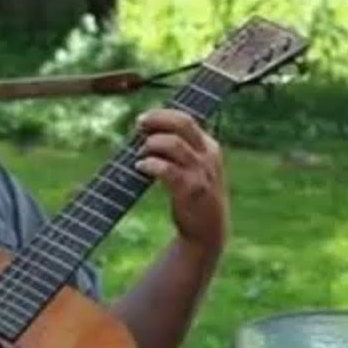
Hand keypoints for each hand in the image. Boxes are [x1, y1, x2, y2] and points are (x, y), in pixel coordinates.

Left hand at [134, 109, 228, 250]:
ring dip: (151, 145)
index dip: (162, 115)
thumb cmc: (195, 196)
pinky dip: (150, 164)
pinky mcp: (191, 189)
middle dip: (157, 120)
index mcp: (209, 147)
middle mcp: (208, 156)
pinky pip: (166, 169)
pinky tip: (140, 167)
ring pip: (173, 144)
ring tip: (140, 155)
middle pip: (183, 124)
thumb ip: (181, 150)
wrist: (208, 231)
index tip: (143, 119)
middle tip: (138, 125)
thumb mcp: (196, 168)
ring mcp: (201, 172)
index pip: (186, 119)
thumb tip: (146, 131)